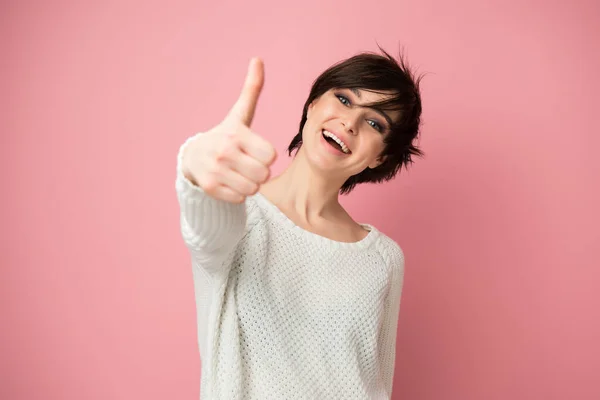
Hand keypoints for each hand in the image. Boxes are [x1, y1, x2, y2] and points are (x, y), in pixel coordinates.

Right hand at [182, 58, 276, 203]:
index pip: (271, 155)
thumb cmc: (225, 136)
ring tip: (238, 173)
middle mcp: (224, 152)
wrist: (192, 157)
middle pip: (264, 174)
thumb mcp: (239, 114)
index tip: (255, 151)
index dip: (266, 155)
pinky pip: (240, 199)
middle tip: (246, 164)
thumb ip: (252, 89)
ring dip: (250, 184)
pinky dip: (238, 194)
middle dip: (259, 171)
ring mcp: (216, 171)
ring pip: (253, 189)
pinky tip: (228, 182)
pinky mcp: (211, 188)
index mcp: (236, 134)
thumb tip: (258, 59)